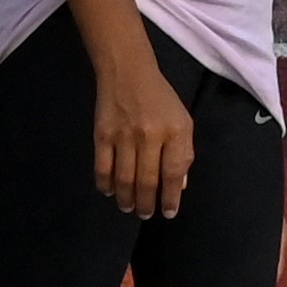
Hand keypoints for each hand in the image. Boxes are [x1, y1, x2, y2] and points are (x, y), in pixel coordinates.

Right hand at [92, 60, 196, 219]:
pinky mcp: (102, 134)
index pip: (174, 173)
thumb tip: (180, 186)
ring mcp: (124, 135)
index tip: (169, 212)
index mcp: (176, 131)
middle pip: (148, 180)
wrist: (128, 72)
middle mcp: (150, 135)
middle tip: (146, 215)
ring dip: (127, 199)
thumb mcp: (182, 121)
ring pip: (124, 178)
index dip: (171, 197)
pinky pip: (103, 167)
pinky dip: (105, 184)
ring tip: (129, 207)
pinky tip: (109, 191)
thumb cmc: (160, 99)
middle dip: (147, 203)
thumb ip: (183, 153)